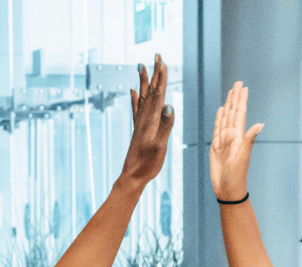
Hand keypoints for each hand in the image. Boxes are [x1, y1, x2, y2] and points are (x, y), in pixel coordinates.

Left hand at [119, 54, 174, 188]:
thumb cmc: (147, 164)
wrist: (132, 176)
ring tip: (141, 66)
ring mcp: (140, 124)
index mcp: (151, 121)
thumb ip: (165, 126)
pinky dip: (135, 98)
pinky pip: (136, 109)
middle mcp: (144, 119)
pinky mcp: (137, 130)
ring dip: (144, 81)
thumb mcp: (160, 146)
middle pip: (151, 91)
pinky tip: (133, 91)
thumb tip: (169, 106)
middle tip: (156, 55)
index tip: (163, 62)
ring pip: (143, 97)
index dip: (161, 78)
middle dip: (154, 73)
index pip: (158, 95)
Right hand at [210, 82, 262, 201]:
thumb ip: (250, 139)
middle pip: (233, 112)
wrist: (228, 189)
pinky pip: (217, 128)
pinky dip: (219, 118)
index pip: (240, 113)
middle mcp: (232, 136)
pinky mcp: (216, 147)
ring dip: (228, 105)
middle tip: (238, 83)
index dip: (241, 100)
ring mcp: (223, 141)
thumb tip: (260, 124)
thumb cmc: (237, 175)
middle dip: (235, 98)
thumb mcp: (243, 156)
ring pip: (225, 118)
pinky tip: (220, 111)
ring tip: (230, 93)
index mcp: (239, 136)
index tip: (243, 87)